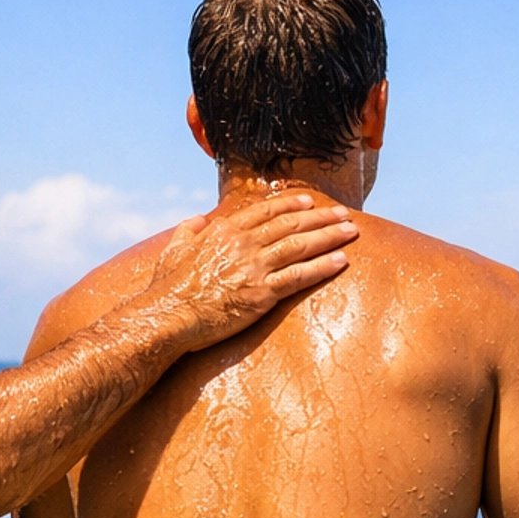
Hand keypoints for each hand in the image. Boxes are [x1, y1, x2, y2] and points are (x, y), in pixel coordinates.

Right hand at [138, 194, 357, 350]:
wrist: (168, 316)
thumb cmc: (167, 288)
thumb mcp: (172, 250)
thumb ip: (187, 231)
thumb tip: (196, 220)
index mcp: (224, 232)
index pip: (264, 212)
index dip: (290, 205)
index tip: (309, 202)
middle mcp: (243, 244)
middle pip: (290, 224)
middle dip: (320, 217)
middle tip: (343, 213)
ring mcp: (255, 267)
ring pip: (300, 245)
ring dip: (329, 236)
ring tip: (351, 231)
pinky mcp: (262, 293)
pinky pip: (300, 276)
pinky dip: (323, 266)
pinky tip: (342, 260)